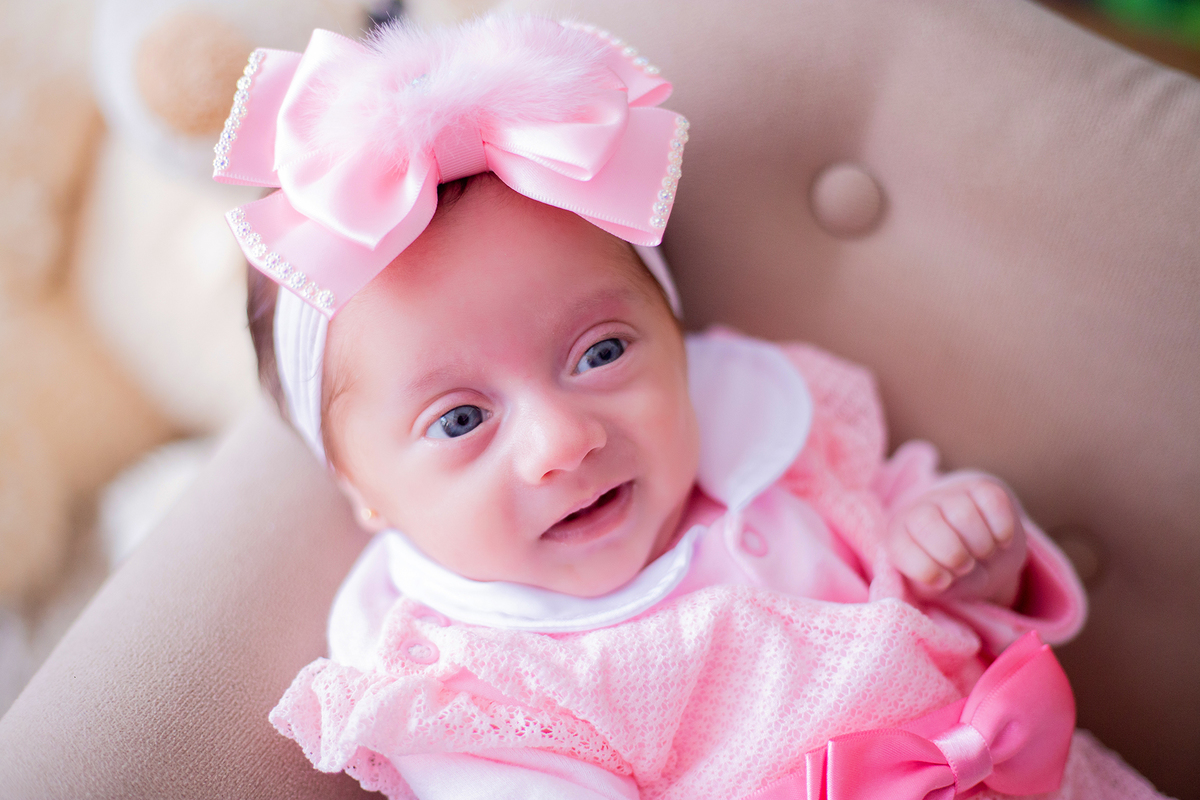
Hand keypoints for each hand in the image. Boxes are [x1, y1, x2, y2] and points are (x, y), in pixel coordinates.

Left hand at [886, 477, 1023, 603]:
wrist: (986, 547)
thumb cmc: (955, 572)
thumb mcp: (940, 586)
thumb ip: (932, 585)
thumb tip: (941, 578)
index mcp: (899, 536)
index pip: (901, 548)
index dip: (928, 571)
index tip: (944, 580)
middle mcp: (919, 509)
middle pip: (927, 524)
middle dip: (954, 555)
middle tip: (966, 565)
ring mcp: (950, 494)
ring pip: (963, 515)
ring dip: (982, 545)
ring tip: (983, 553)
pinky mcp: (982, 487)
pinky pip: (993, 503)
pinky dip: (1002, 530)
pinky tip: (1000, 540)